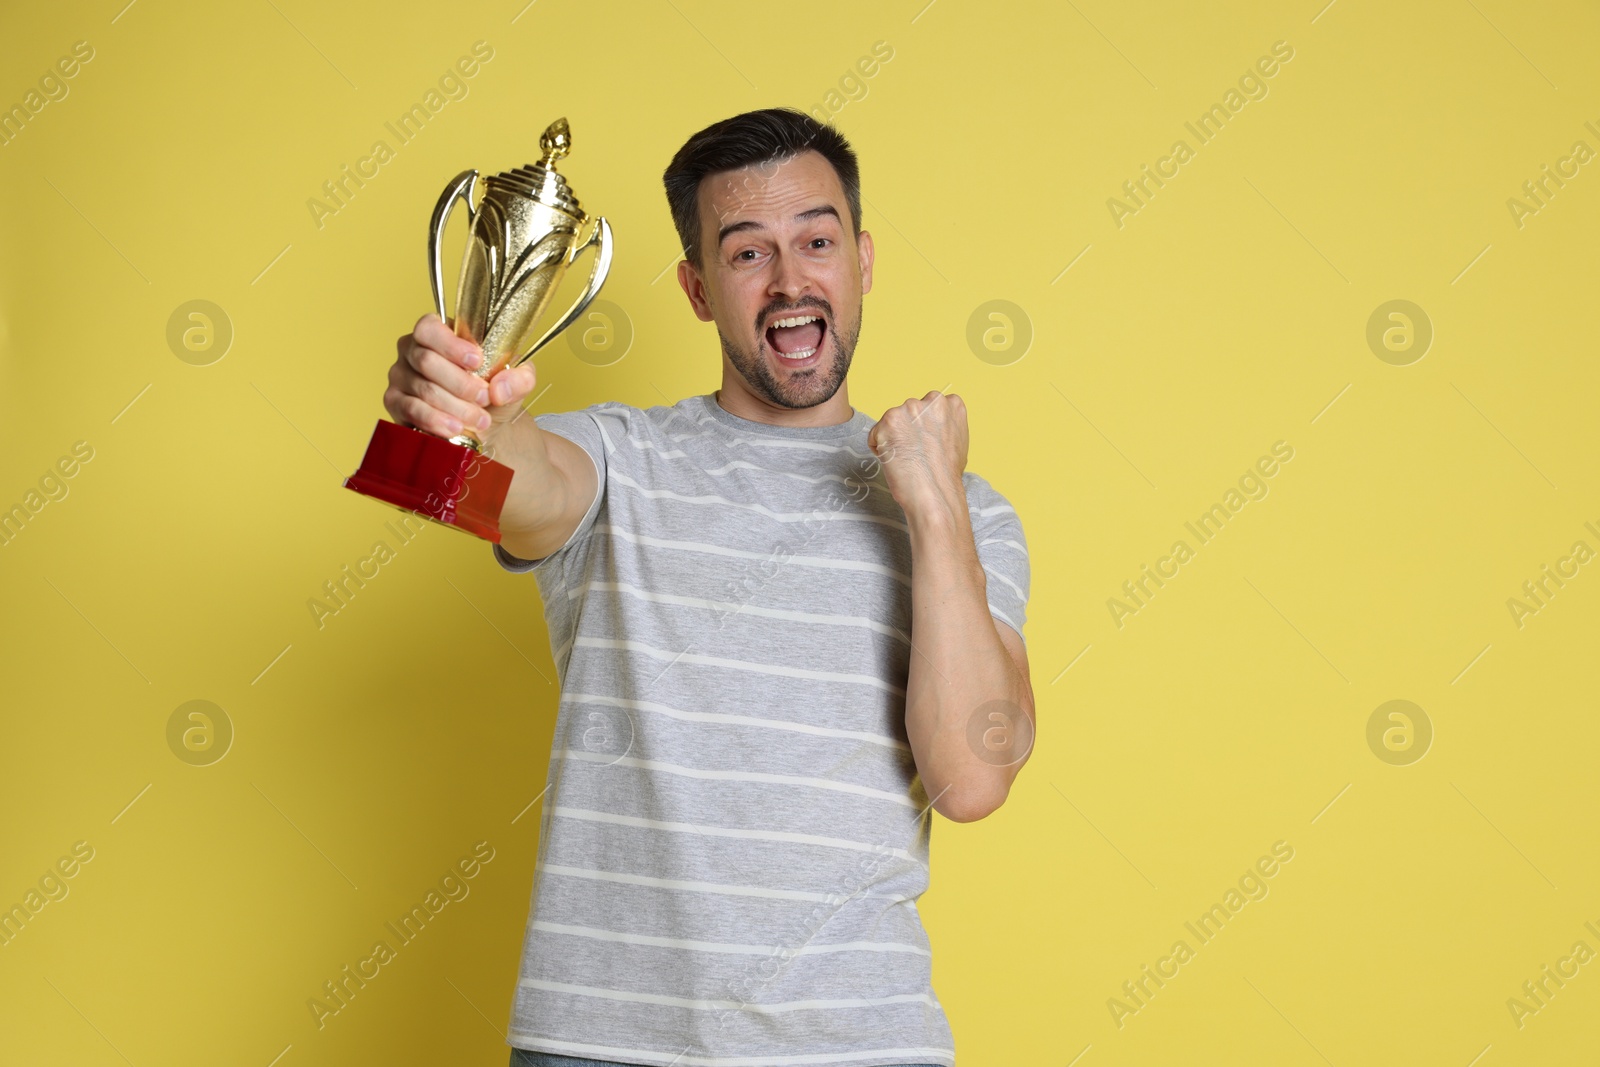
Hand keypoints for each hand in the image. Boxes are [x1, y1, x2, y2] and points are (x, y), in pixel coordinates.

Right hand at [383, 314, 536, 443]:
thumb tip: (500, 389)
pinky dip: (436, 420)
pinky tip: (455, 429)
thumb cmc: (493, 391)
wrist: (484, 424)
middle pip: (427, 361)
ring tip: (480, 420)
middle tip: (485, 398)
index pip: (429, 328)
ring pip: (424, 389)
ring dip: (455, 407)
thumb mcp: (516, 380)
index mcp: (438, 332)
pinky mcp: (395, 403)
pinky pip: (411, 410)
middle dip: (460, 384)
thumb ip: (520, 378)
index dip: (450, 345)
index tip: (477, 361)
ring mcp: (401, 376)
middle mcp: (412, 350)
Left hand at [866, 390, 968, 516]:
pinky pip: (875, 434)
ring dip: (893, 438)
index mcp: (951, 404)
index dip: (924, 427)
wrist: (935, 493)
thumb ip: (944, 424)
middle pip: (908, 411)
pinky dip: (880, 449)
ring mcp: (910, 409)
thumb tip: (931, 425)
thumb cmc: (946, 475)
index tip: (927, 443)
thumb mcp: (958, 440)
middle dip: (907, 429)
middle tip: (916, 453)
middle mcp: (932, 400)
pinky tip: (896, 461)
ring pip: (891, 421)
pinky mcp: (889, 421)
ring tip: (908, 459)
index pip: (929, 405)